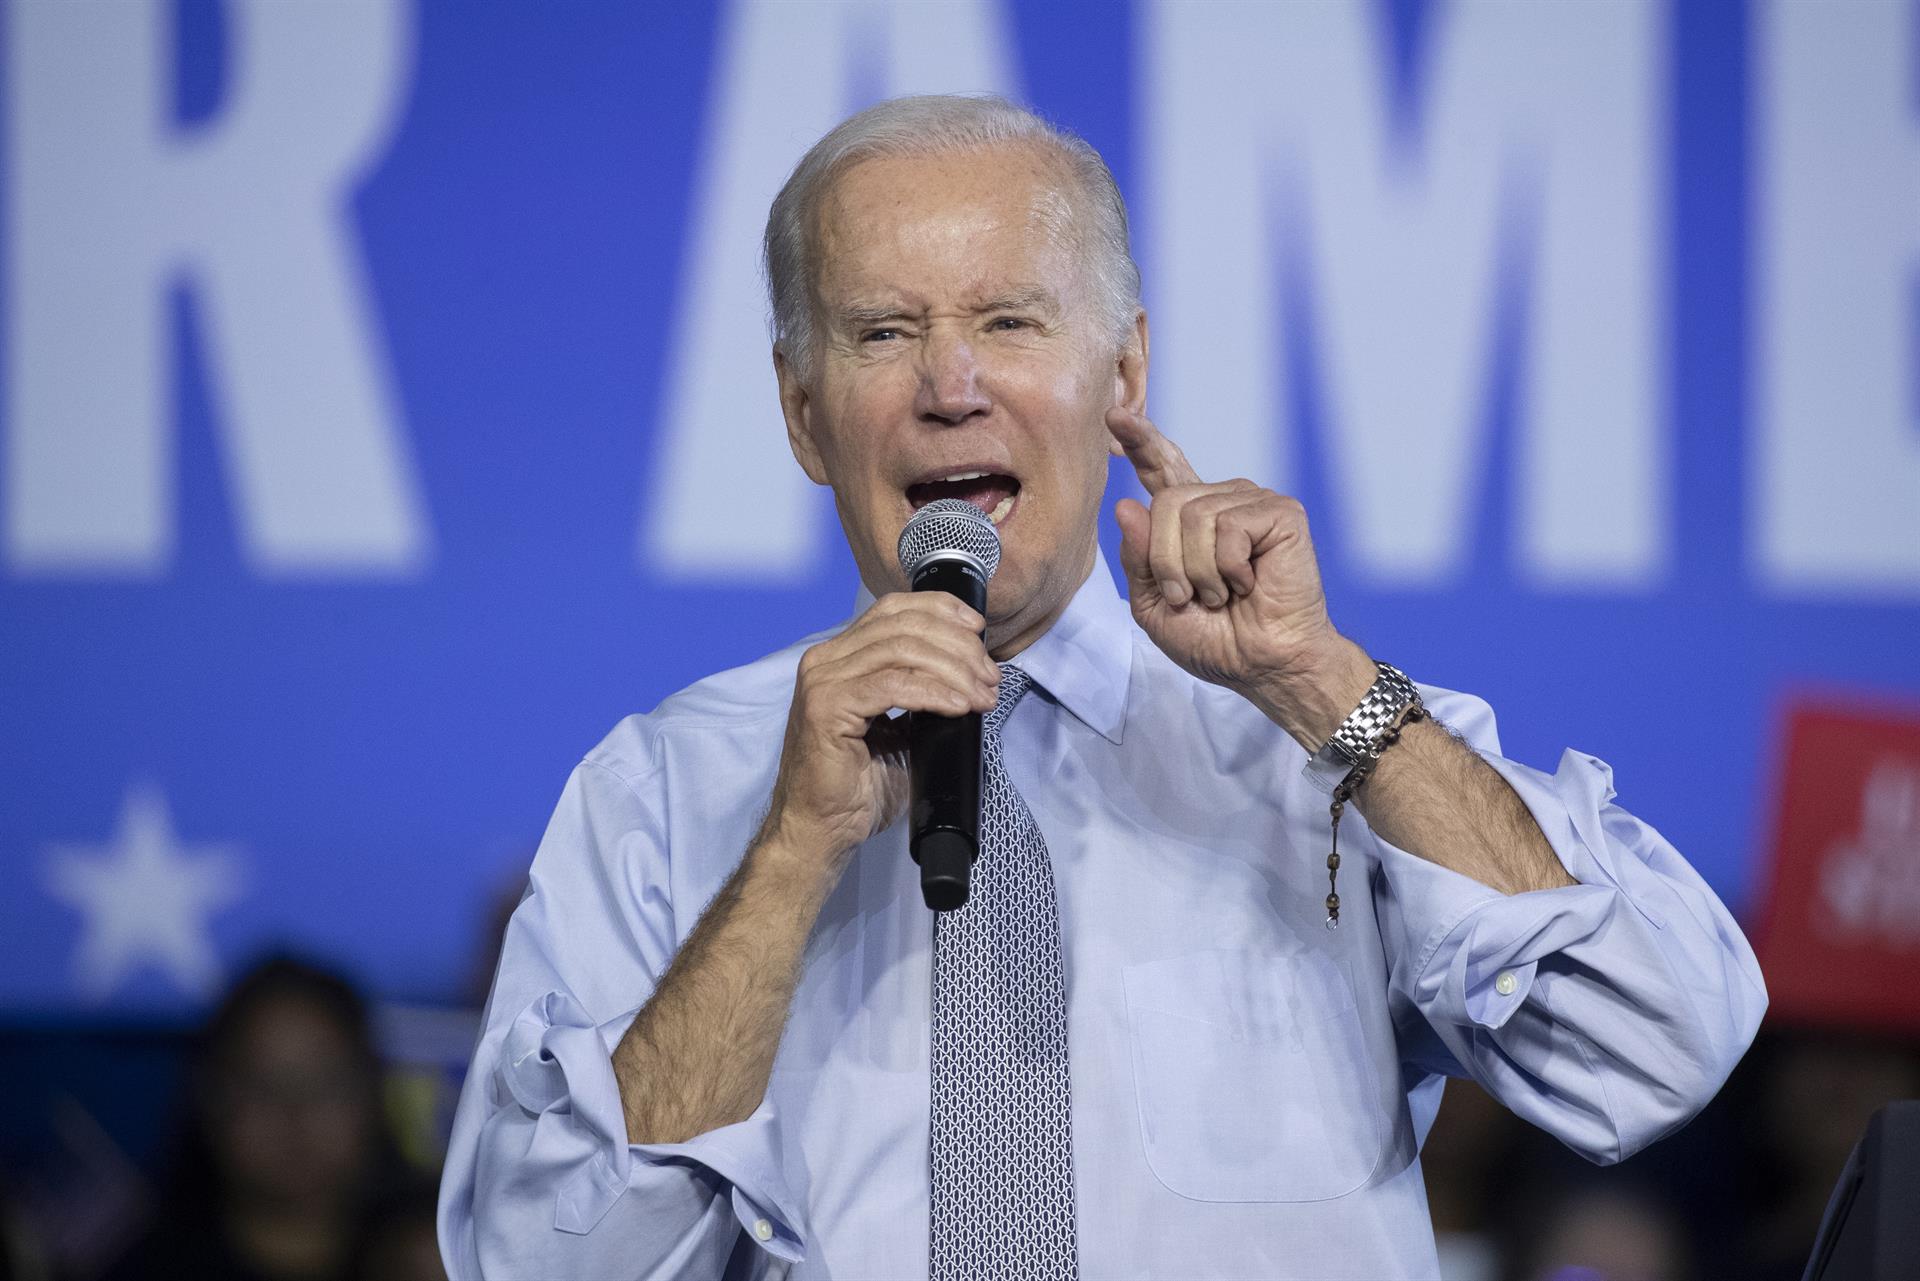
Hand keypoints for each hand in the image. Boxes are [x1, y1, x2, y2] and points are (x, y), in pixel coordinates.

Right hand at [761, 592, 999, 876]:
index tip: (979, 630)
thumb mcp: (899, 728)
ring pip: (902, 650)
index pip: (894, 609)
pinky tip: (958, 705)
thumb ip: (921, 692)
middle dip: (958, 646)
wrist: (823, 830)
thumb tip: (970, 673)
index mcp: (840, 657)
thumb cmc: (859, 786)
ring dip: (954, 669)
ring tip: (981, 694)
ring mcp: (822, 681)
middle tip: (990, 677)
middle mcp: (826, 660)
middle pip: (903, 625)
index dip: (941, 610)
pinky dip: (934, 691)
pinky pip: (893, 686)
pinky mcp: (827, 707)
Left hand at [1107, 406, 1373, 745]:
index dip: (1140, 441)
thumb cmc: (1216, 640)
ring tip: (1225, 594)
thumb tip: (1127, 505)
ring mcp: (1251, 502)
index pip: (1161, 470)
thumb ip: (1138, 558)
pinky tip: (1249, 583)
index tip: (1115, 415)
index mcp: (1190, 520)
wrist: (1263, 664)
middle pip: (1163, 504)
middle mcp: (1220, 501)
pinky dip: (1229, 568)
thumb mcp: (1155, 604)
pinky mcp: (1279, 512)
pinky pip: (1227, 527)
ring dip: (1199, 572)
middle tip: (1194, 597)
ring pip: (1191, 517)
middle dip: (1168, 563)